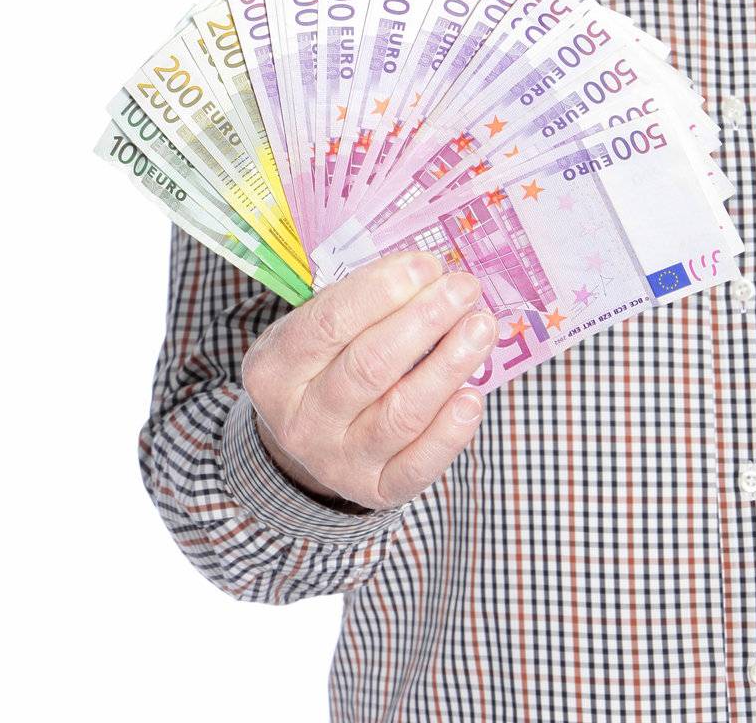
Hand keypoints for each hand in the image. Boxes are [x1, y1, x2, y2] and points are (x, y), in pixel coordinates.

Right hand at [241, 250, 497, 510]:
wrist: (311, 436)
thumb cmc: (325, 361)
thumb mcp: (316, 327)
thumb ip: (361, 302)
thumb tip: (429, 275)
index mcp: (274, 370)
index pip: (329, 323)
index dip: (382, 290)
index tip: (427, 265)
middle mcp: (300, 421)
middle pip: (369, 366)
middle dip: (424, 320)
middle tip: (464, 288)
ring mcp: (336, 461)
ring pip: (400, 414)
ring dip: (449, 365)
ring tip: (481, 327)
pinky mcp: (374, 490)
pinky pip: (418, 464)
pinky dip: (450, 430)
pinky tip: (473, 394)